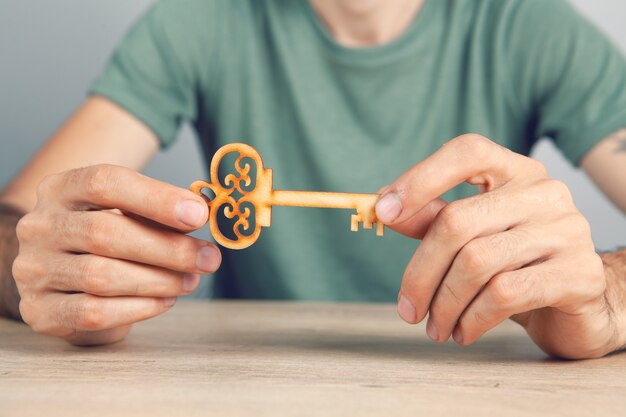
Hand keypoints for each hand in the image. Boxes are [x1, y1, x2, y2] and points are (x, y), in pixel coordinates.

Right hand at [12, 165, 219, 345]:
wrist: (59, 271)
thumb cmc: (103, 236)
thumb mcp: (126, 211)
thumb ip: (159, 210)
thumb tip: (202, 212)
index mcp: (62, 189)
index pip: (105, 183)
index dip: (156, 199)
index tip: (198, 215)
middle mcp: (41, 225)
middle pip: (106, 233)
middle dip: (168, 248)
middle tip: (208, 258)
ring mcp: (34, 269)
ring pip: (101, 276)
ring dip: (159, 280)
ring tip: (190, 280)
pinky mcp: (39, 310)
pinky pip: (94, 312)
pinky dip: (138, 308)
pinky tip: (164, 300)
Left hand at [376, 134, 617, 358]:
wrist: (579, 304)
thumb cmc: (516, 264)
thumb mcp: (473, 236)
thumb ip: (431, 218)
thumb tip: (384, 208)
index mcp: (515, 172)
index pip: (467, 153)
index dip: (421, 178)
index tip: (383, 212)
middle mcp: (544, 193)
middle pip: (458, 221)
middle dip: (421, 273)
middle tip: (407, 309)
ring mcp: (566, 230)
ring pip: (477, 262)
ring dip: (444, 303)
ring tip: (435, 327)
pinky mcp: (577, 273)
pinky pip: (504, 294)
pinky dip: (473, 318)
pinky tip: (464, 332)